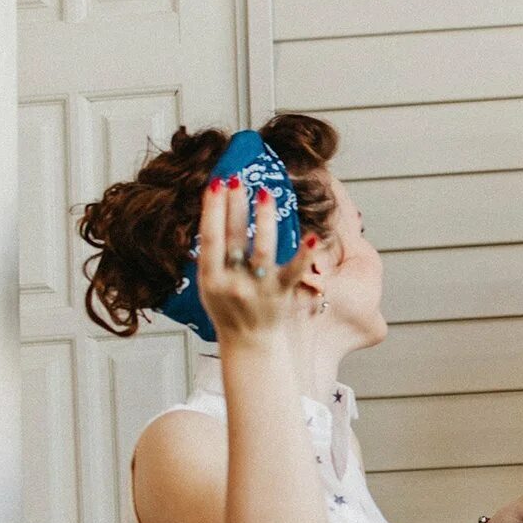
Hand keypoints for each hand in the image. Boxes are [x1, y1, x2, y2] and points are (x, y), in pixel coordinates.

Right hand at [196, 176, 317, 342]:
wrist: (249, 344)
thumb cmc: (229, 310)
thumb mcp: (210, 286)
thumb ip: (212, 257)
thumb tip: (214, 215)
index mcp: (210, 279)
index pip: (209, 239)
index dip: (212, 211)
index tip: (215, 184)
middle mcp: (232, 283)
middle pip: (233, 238)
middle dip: (233, 206)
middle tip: (235, 178)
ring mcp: (258, 288)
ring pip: (262, 250)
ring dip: (263, 219)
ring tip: (265, 192)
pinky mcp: (282, 294)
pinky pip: (295, 271)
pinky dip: (303, 254)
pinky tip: (313, 234)